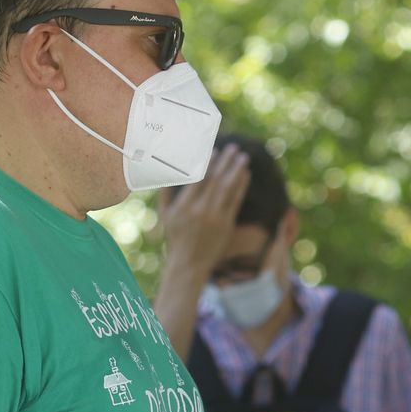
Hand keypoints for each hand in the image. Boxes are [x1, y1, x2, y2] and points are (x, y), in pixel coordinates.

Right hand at [156, 144, 250, 279]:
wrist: (189, 263)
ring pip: (228, 189)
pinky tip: (245, 175)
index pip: (198, 179)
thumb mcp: (166, 215)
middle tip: (233, 148)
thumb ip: (166, 193)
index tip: (215, 151)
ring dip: (237, 171)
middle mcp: (200, 211)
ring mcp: (215, 218)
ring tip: (244, 157)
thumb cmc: (176, 237)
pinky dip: (241, 186)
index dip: (208, 164)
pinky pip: (235, 201)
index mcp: (184, 207)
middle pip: (215, 181)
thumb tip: (166, 171)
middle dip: (225, 162)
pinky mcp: (226, 225)